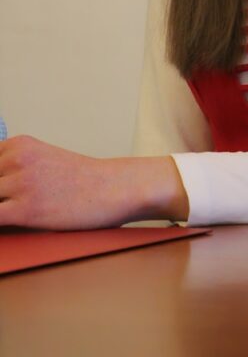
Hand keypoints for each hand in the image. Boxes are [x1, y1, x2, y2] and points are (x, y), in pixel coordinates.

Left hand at [0, 135, 188, 229]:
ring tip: (14, 214)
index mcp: (20, 144)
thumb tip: (0, 187)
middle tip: (10, 203)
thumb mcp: (43, 160)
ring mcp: (21, 183)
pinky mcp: (26, 209)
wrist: (114, 187)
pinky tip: (9, 225)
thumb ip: (15, 168)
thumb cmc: (83, 180)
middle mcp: (18, 158)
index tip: (4, 192)